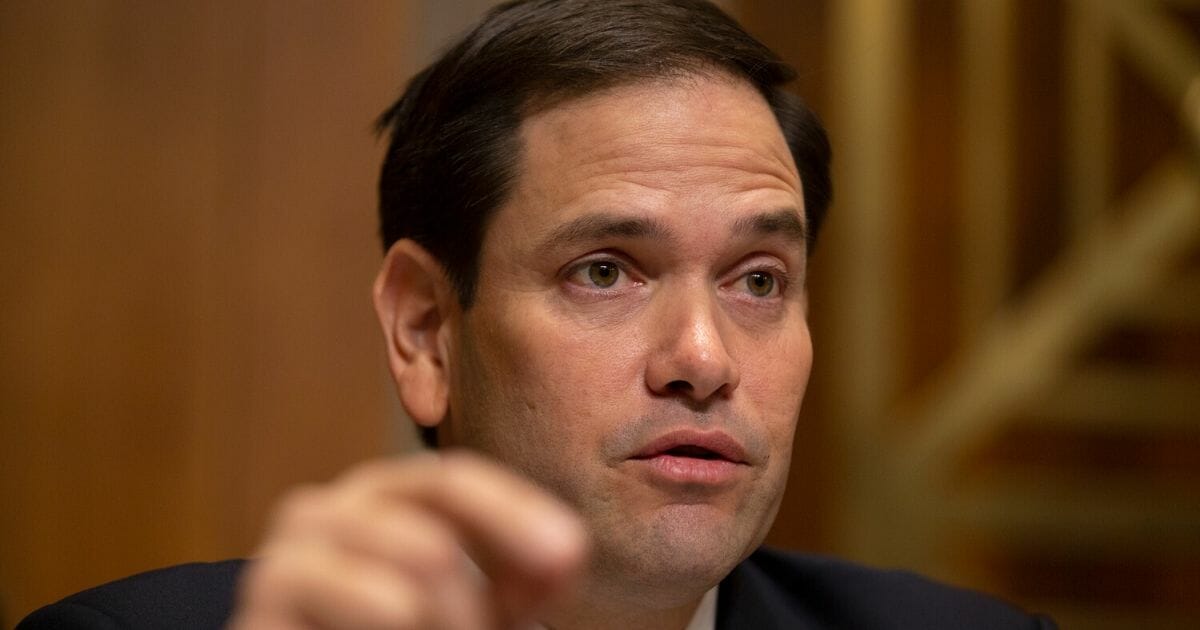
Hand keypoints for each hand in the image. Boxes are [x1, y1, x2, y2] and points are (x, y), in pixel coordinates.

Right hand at [228, 451, 587, 628]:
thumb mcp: (476, 606)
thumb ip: (523, 574)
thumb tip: (566, 551)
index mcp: (382, 500)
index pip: (453, 481)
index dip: (513, 512)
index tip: (568, 555)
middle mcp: (329, 511)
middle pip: (431, 519)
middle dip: (474, 594)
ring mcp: (287, 556)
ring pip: (413, 561)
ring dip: (446, 620)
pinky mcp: (260, 607)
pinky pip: (369, 602)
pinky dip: (395, 627)